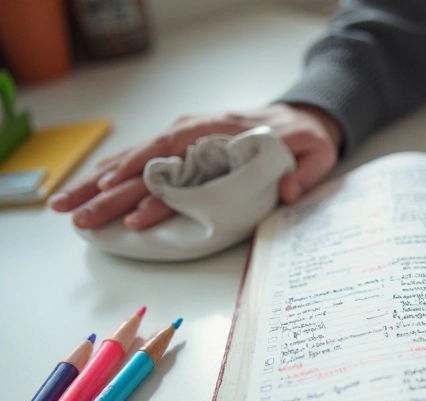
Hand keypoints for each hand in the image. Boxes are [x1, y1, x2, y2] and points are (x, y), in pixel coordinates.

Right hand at [49, 103, 341, 229]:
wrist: (299, 117)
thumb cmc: (303, 138)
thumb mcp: (315, 154)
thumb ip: (303, 174)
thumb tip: (287, 191)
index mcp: (226, 132)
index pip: (180, 152)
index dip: (151, 175)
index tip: (126, 198)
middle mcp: (197, 131)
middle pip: (146, 159)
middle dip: (109, 187)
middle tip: (77, 213)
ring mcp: (186, 136)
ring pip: (135, 159)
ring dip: (99, 182)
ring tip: (66, 205)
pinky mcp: (181, 145)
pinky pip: (141, 159)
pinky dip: (113, 172)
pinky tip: (88, 189)